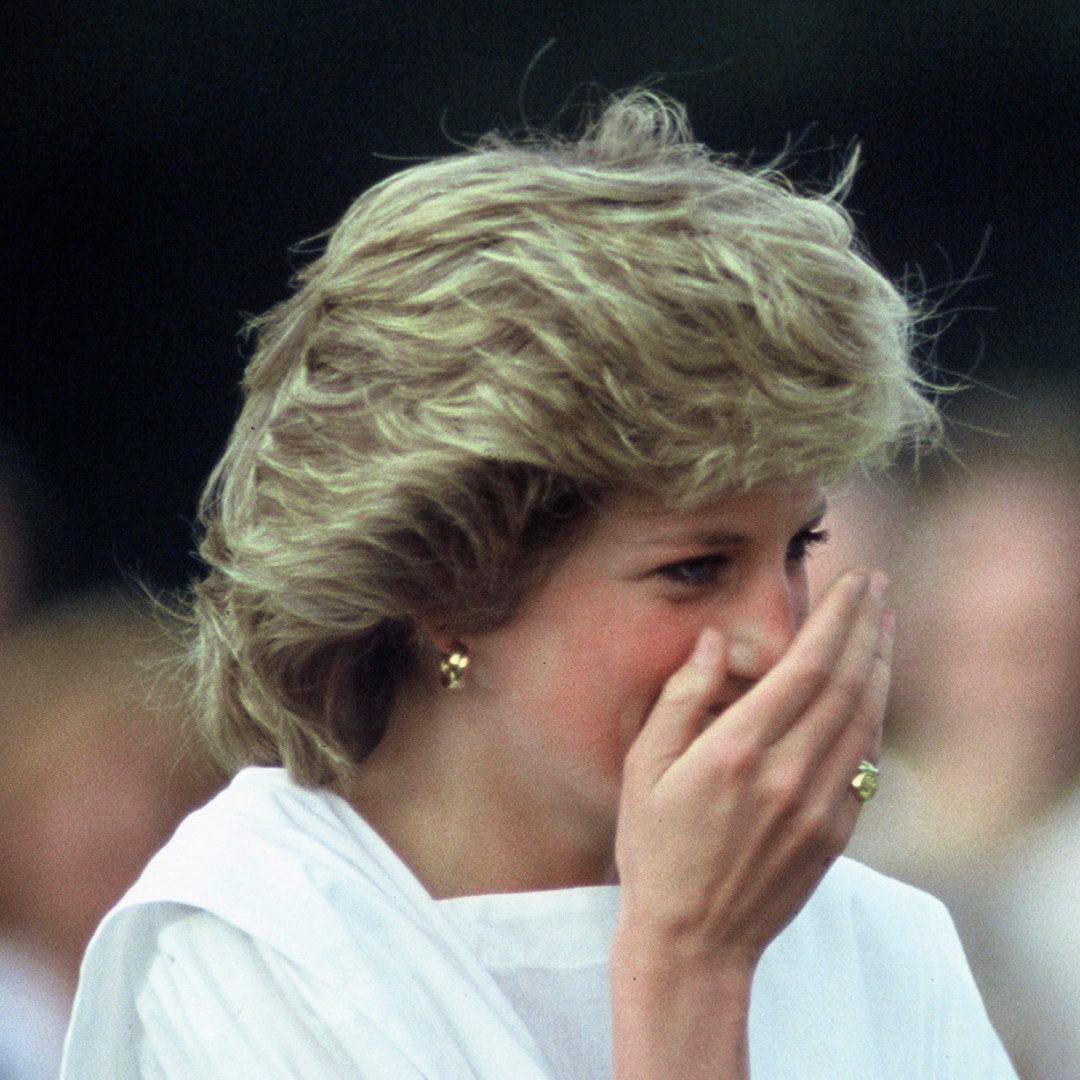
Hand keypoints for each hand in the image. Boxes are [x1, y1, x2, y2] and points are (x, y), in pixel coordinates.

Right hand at [614, 569, 891, 971]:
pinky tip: (873, 688)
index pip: (805, 665)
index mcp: (736, 751)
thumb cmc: (655, 849)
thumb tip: (718, 640)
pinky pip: (866, 760)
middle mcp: (786, 774)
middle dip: (866, 625)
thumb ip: (681, 698)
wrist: (694, 941)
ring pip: (865, 718)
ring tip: (884, 622)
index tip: (853, 581)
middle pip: (846, 682)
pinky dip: (875, 714)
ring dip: (880, 663)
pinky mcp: (835, 833)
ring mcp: (818, 807)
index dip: (835, 617)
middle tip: (878, 584)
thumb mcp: (643, 769)